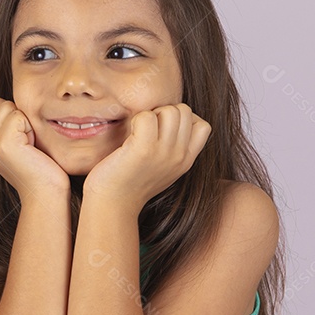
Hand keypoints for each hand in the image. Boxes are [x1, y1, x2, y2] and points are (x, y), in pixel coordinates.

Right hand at [0, 97, 69, 198]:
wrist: (46, 195)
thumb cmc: (42, 173)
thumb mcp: (21, 148)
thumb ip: (11, 129)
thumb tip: (15, 107)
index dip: (8, 115)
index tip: (23, 138)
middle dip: (16, 113)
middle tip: (28, 139)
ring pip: (5, 106)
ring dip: (23, 119)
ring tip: (30, 142)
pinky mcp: (4, 143)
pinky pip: (16, 115)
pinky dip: (29, 126)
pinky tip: (33, 146)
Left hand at [84, 103, 210, 210]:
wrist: (112, 204)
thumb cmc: (130, 183)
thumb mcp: (163, 169)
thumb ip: (174, 149)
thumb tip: (175, 121)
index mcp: (186, 161)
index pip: (203, 126)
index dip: (184, 119)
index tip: (164, 129)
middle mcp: (179, 156)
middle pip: (185, 112)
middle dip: (165, 112)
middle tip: (147, 128)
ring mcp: (163, 152)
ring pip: (170, 110)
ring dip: (151, 114)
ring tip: (138, 130)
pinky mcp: (143, 149)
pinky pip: (146, 116)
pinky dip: (136, 119)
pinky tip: (129, 135)